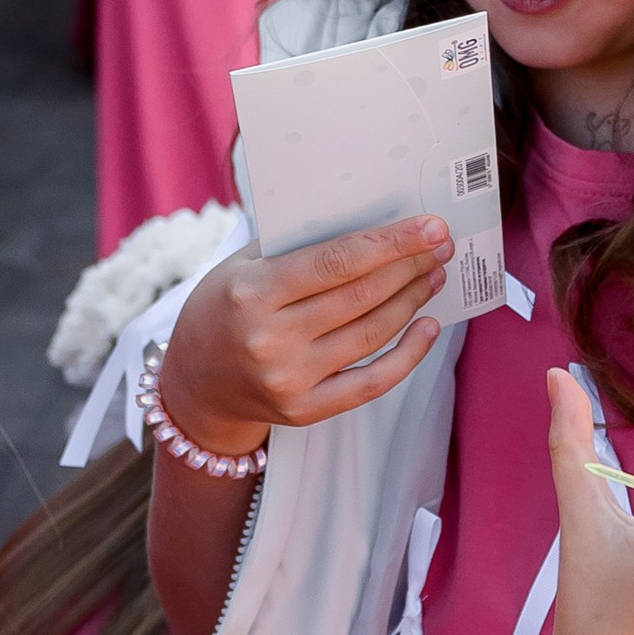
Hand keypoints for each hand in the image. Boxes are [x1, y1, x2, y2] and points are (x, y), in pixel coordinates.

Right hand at [159, 220, 453, 455]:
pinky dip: (408, 354)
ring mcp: (288, 379)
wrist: (194, 384)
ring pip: (372, 333)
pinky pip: (372, 382)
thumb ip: (295, 246)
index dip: (390, 243)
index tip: (429, 227)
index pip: (337, 262)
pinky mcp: (304, 410)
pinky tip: (426, 326)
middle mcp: (270, 339)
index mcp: (252, 293)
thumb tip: (371, 224)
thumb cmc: (223, 310)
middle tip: (439, 246)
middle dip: (409, 267)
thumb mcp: (241, 267)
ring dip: (411, 300)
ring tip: (431, 276)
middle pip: (361, 296)